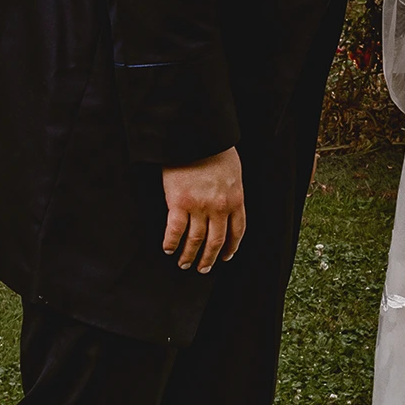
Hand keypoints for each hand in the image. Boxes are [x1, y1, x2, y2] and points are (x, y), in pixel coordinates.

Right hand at [162, 146, 244, 272]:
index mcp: (235, 199)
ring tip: (184, 263)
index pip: (237, 231)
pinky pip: (175, 230)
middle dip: (209, 258)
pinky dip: (171, 243)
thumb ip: (231, 191)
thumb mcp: (233, 172)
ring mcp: (199, 207)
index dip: (231, 247)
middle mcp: (219, 207)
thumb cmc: (215, 149)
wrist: (197, 136)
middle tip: (202, 268)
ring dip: (189, 255)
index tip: (226, 256)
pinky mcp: (178, 203)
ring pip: (195, 240)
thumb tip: (227, 205)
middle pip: (215, 241)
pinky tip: (168, 249)